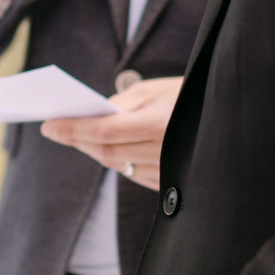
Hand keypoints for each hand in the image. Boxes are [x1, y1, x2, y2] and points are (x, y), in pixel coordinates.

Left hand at [41, 76, 178, 188]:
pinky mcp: (171, 184)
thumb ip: (121, 105)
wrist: (227, 116)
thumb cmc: (189, 95)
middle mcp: (164, 152)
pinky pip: (132, 175)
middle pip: (106, 152)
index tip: (47, 124)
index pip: (104, 132)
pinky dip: (114, 161)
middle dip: (77, 140)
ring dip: (92, 151)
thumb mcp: (155, 90)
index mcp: (160, 125)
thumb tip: (90, 119)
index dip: (73, 129)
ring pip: (118, 166)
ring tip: (74, 137)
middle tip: (55, 129)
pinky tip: (102, 149)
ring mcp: (169, 172)